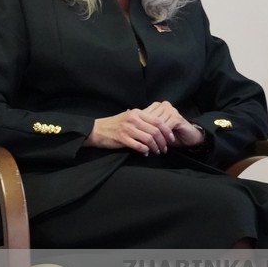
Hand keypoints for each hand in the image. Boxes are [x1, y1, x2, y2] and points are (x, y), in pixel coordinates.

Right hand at [86, 101, 201, 153]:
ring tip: (157, 152)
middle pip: (155, 131)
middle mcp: (133, 119)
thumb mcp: (128, 116)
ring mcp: (127, 129)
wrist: (96, 130)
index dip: (167, 130)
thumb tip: (157, 124)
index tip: (171, 138)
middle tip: (165, 148)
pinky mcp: (122, 138)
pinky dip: (145, 151)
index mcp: (137, 113)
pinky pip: (139, 146)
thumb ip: (141, 118)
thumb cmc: (113, 124)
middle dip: (163, 141)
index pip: (158, 121)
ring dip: (155, 147)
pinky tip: (145, 153)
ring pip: (149, 139)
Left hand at [142, 101, 204, 148]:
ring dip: (155, 137)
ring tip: (154, 147)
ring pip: (157, 125)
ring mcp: (171, 110)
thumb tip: (131, 128)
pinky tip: (163, 145)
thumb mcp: (155, 130)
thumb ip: (144, 126)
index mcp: (156, 106)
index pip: (143, 115)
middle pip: (150, 120)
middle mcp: (163, 106)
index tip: (136, 139)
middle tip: (144, 145)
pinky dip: (163, 137)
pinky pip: (166, 128)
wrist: (189, 137)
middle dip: (147, 133)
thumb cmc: (171, 134)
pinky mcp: (177, 117)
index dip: (140, 128)